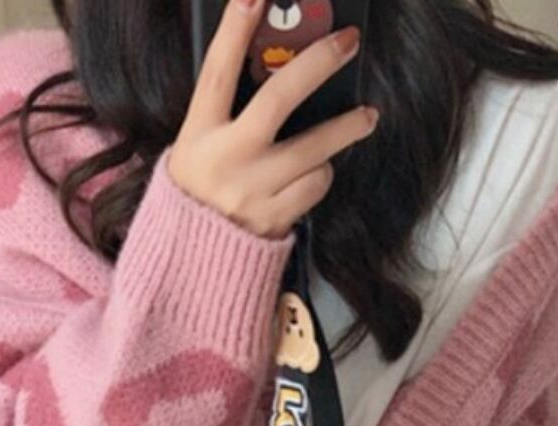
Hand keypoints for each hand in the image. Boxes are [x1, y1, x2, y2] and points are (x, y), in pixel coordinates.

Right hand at [168, 0, 378, 238]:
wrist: (193, 263)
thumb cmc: (199, 196)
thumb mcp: (197, 150)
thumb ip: (227, 116)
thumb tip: (275, 70)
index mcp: (198, 136)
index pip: (217, 73)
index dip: (234, 30)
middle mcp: (226, 160)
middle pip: (279, 99)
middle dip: (319, 63)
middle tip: (349, 42)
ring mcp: (252, 193)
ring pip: (315, 149)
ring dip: (344, 130)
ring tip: (364, 118)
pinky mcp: (274, 220)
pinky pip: (315, 185)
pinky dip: (320, 175)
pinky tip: (313, 174)